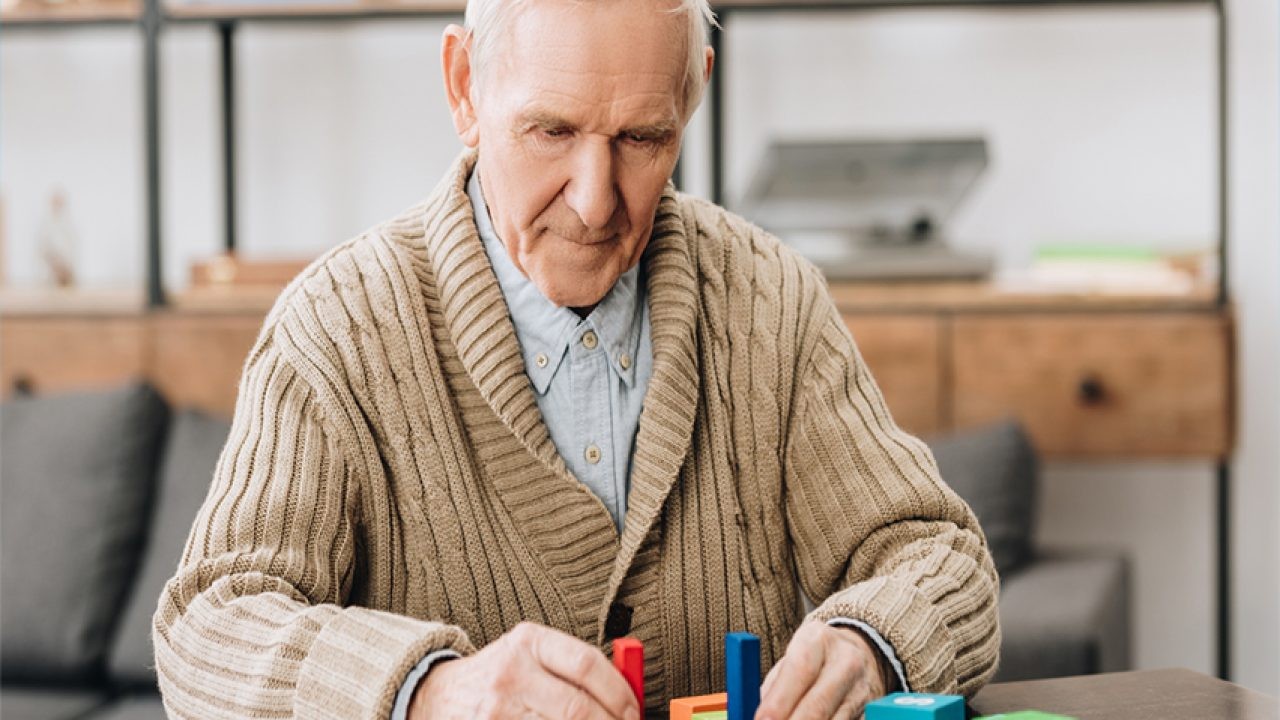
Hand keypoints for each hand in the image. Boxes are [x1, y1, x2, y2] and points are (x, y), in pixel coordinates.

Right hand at [407, 622, 640, 719]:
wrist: (437, 695)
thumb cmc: (497, 677)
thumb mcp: (531, 656)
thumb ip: (576, 669)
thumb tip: (628, 695)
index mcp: (529, 642)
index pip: (587, 664)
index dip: (620, 693)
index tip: (633, 712)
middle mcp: (511, 671)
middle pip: (578, 707)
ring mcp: (496, 708)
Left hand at [757, 622, 887, 719]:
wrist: (861, 652)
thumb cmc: (814, 659)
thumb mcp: (792, 659)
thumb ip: (773, 688)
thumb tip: (756, 716)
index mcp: (817, 640)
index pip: (799, 671)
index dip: (778, 703)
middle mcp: (845, 662)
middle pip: (818, 705)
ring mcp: (862, 688)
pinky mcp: (871, 709)